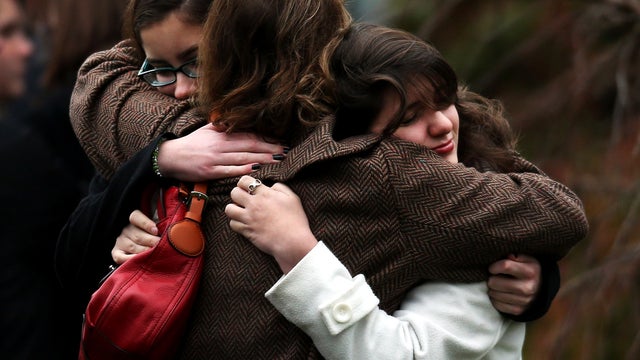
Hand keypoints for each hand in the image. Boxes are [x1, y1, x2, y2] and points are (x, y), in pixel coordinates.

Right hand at [111, 210, 159, 263]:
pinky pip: (121, 257)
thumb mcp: (154, 227)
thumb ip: (160, 226)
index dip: (146, 224)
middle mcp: (125, 230)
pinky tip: (140, 260)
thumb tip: (169, 230)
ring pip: (132, 247)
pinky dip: (130, 260)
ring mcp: (120, 242)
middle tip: (160, 245)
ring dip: (144, 251)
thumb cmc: (151, 234)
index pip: (136, 217)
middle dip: (151, 241)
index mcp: (133, 219)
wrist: (140, 244)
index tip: (156, 230)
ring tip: (154, 254)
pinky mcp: (117, 253)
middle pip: (137, 235)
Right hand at [158, 123, 286, 181]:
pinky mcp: (210, 172)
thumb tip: (237, 119)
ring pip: (243, 157)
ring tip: (278, 159)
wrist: (170, 158)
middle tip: (285, 150)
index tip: (280, 140)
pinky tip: (257, 168)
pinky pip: (230, 170)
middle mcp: (220, 145)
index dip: (266, 138)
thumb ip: (223, 125)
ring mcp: (215, 159)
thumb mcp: (207, 130)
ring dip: (263, 158)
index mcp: (221, 134)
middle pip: (250, 145)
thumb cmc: (191, 144)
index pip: (248, 134)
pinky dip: (244, 169)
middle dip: (270, 148)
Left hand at [225, 175, 317, 272]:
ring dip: (234, 208)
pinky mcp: (247, 231)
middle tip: (244, 198)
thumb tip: (270, 186)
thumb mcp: (293, 198)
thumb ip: (280, 188)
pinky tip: (243, 222)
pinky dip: (236, 222)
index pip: (244, 181)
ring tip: (241, 210)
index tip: (248, 187)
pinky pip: (232, 224)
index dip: (244, 182)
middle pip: (234, 193)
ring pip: (229, 209)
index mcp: (265, 195)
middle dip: (237, 194)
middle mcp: (254, 205)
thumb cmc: (295, 220)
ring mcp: (249, 219)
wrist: (292, 242)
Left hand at [487, 254, 540, 314]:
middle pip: (495, 282)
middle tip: (494, 277)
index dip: (494, 266)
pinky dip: (495, 299)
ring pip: (494, 294)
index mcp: (531, 271)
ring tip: (497, 285)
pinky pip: (498, 305)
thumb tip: (506, 256)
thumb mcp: (526, 259)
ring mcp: (524, 301)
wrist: (541, 289)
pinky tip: (499, 294)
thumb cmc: (528, 270)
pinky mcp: (519, 310)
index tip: (492, 268)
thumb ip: (515, 255)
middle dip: (491, 279)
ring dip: (492, 289)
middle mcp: (528, 287)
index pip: (504, 266)